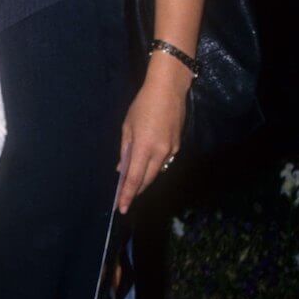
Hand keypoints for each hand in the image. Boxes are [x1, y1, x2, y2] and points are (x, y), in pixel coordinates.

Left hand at [116, 52, 189, 211]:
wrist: (168, 91)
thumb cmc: (142, 105)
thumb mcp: (127, 126)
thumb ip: (125, 150)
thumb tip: (122, 168)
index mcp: (144, 147)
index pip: (134, 177)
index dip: (127, 193)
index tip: (121, 207)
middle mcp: (159, 152)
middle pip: (147, 179)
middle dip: (135, 191)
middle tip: (124, 200)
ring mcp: (171, 150)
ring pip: (156, 172)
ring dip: (144, 180)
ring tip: (132, 187)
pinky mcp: (177, 146)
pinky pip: (163, 162)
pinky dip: (153, 167)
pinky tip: (146, 168)